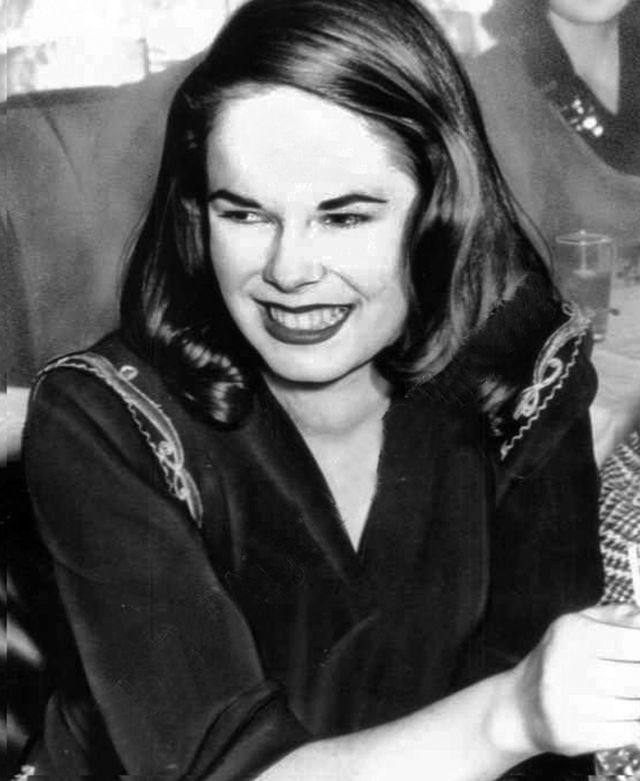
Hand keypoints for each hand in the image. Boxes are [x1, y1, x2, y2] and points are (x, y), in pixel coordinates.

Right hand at [509, 604, 639, 756]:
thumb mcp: (580, 626)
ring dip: (637, 703)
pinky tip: (620, 715)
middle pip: (635, 678)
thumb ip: (616, 618)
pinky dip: (632, 726)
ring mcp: (567, 704)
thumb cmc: (559, 658)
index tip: (639, 652)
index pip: (630, 642)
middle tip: (632, 676)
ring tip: (625, 695)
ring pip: (634, 708)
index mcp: (570, 634)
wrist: (521, 705)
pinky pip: (627, 733)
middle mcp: (564, 666)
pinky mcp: (572, 735)